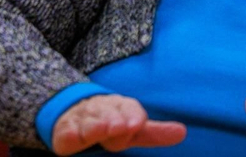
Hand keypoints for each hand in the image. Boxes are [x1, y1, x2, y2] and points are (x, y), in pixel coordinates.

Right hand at [50, 94, 185, 154]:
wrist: (71, 110)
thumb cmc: (109, 122)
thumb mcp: (132, 127)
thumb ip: (155, 132)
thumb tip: (182, 132)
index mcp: (119, 108)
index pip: (128, 108)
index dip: (132, 115)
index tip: (136, 123)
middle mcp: (100, 111)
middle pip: (108, 115)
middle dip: (113, 120)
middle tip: (118, 126)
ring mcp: (81, 120)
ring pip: (88, 122)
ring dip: (94, 125)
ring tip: (101, 130)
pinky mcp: (63, 132)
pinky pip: (66, 133)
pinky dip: (70, 134)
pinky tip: (74, 137)